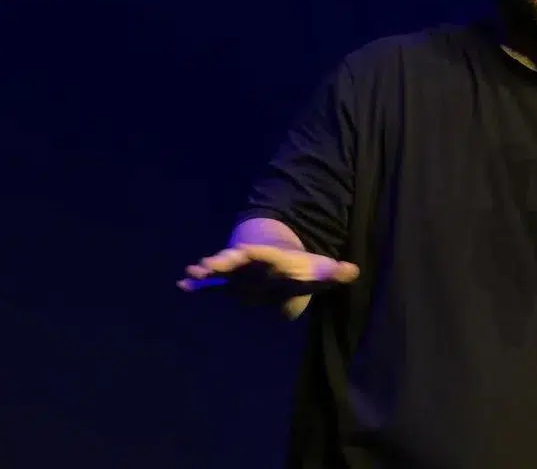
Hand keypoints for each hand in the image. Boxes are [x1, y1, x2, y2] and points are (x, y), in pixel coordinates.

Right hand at [177, 243, 359, 297]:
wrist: (276, 261)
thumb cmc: (298, 267)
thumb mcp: (317, 269)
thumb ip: (334, 272)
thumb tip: (354, 271)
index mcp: (269, 256)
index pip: (259, 253)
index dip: (250, 253)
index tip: (241, 250)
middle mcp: (249, 261)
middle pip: (234, 260)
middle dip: (221, 262)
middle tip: (207, 263)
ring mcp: (236, 271)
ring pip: (219, 271)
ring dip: (206, 273)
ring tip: (191, 274)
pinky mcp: (228, 282)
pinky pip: (211, 284)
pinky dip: (198, 286)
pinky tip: (182, 286)